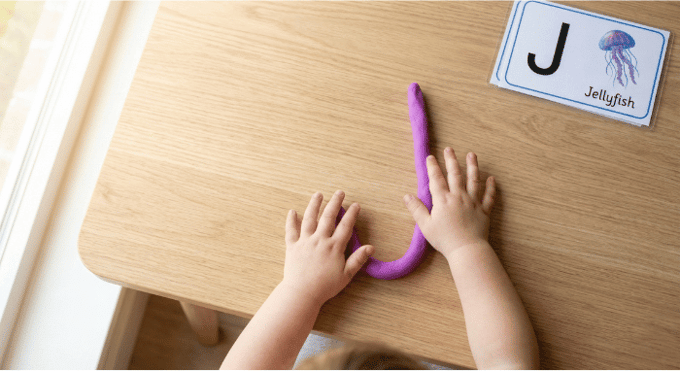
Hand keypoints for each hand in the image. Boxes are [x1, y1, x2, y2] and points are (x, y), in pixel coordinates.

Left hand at [283, 191, 374, 306]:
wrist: (302, 293)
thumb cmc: (325, 286)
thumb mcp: (346, 275)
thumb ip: (358, 259)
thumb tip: (371, 247)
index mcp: (334, 247)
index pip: (345, 226)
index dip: (351, 214)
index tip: (356, 205)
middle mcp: (320, 240)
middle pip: (328, 217)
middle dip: (335, 203)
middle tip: (339, 192)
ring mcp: (305, 242)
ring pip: (309, 219)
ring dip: (314, 205)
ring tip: (318, 194)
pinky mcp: (292, 246)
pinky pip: (291, 230)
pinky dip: (291, 220)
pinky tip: (292, 211)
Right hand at [404, 147, 495, 259]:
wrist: (466, 249)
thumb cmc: (444, 239)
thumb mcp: (426, 225)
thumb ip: (416, 209)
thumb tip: (406, 196)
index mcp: (443, 200)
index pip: (436, 179)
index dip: (432, 167)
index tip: (430, 157)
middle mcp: (458, 197)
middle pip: (455, 175)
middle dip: (451, 160)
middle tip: (449, 149)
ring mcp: (473, 202)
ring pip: (473, 180)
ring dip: (472, 166)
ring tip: (472, 155)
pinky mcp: (484, 211)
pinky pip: (488, 196)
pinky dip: (491, 187)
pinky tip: (491, 178)